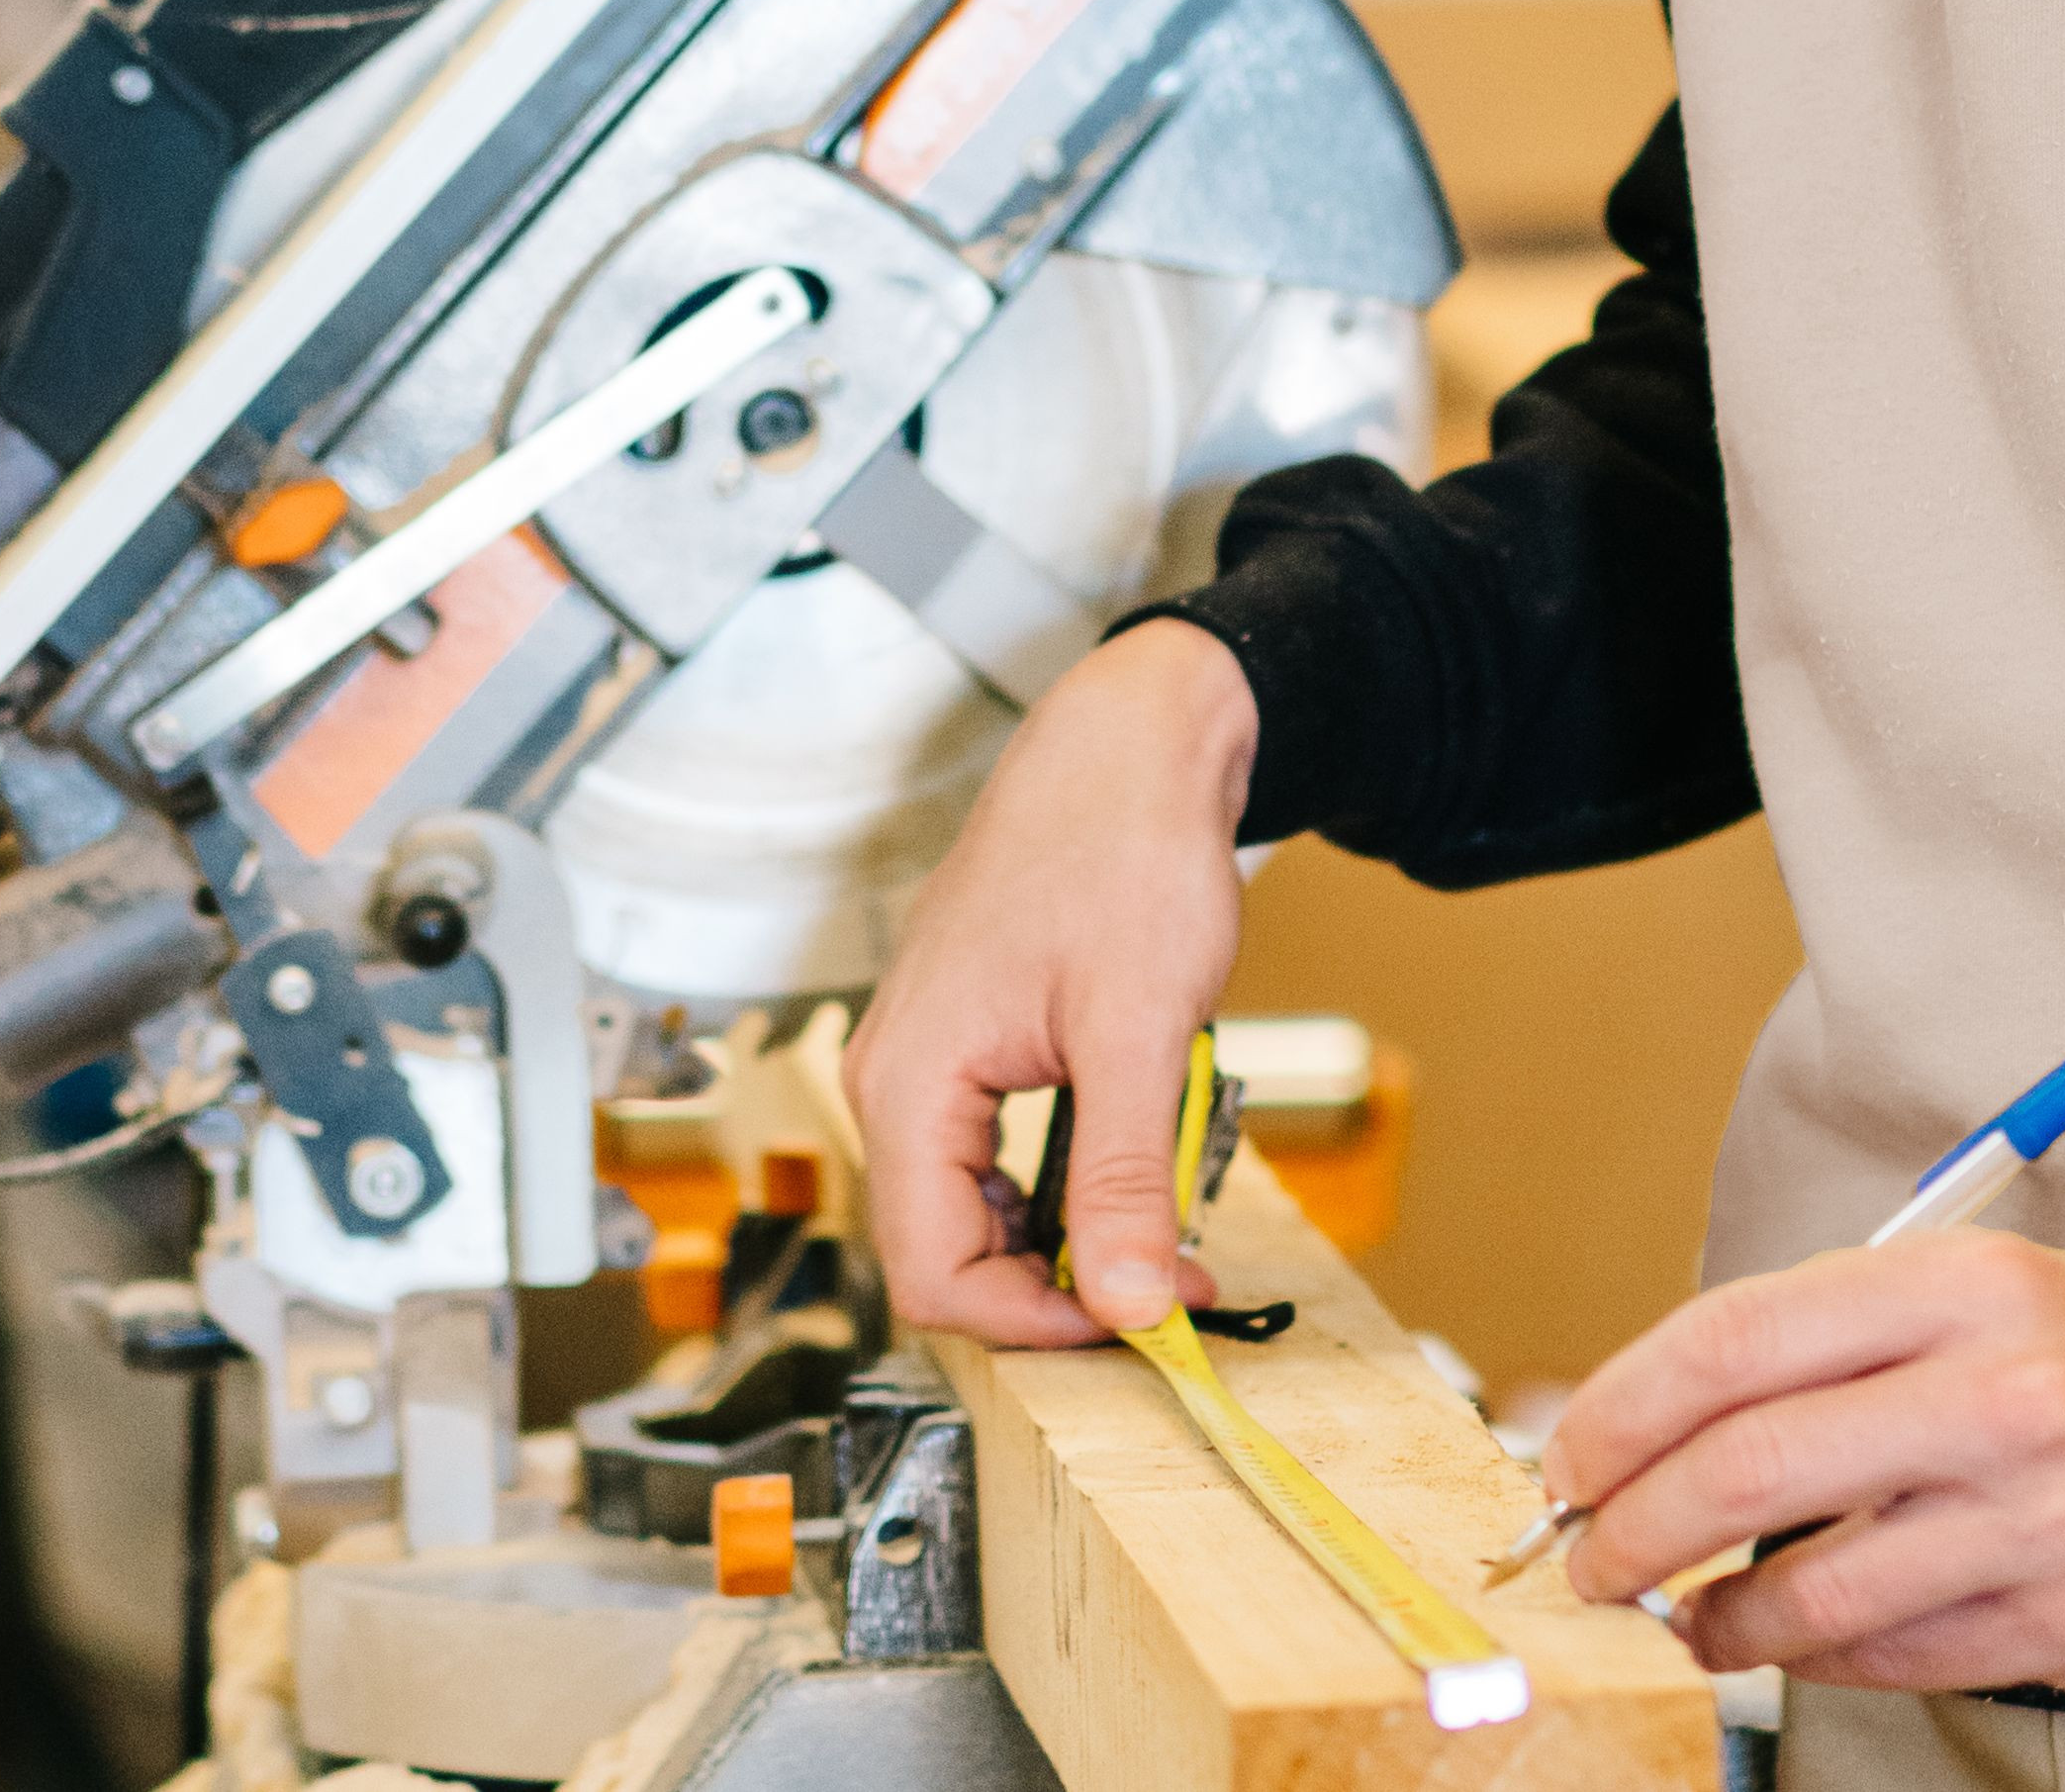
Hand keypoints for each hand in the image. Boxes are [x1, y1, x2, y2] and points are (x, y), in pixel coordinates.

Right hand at [847, 618, 1257, 1346]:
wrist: (1132, 740)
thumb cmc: (1123, 847)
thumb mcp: (1137, 1028)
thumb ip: (1124, 1176)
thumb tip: (1124, 1306)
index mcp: (907, 1082)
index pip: (934, 1276)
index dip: (1037, 1324)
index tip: (1138, 1318)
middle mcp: (897, 1078)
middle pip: (947, 1250)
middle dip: (1057, 1288)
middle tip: (1167, 1284)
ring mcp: (929, 1059)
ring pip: (975, 1206)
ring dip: (1066, 1237)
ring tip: (1162, 1230)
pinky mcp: (971, 1042)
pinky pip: (995, 1153)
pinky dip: (1065, 1182)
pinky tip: (1131, 1171)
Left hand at [1541, 1234, 2064, 1697]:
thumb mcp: (1962, 1283)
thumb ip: (1822, 1343)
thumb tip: (1657, 1422)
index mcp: (1955, 1286)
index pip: (1735, 1342)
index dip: (1623, 1409)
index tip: (1569, 1457)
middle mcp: (1996, 1396)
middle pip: (1750, 1468)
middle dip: (1634, 1526)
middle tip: (1587, 1555)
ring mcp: (2039, 1519)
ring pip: (1815, 1593)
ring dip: (1714, 1620)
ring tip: (1680, 1616)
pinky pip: (1896, 1657)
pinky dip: (1818, 1658)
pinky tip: (1793, 1641)